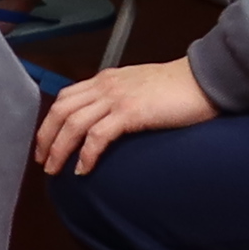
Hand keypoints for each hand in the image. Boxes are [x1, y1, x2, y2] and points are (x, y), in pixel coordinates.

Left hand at [35, 56, 217, 174]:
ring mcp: (116, 98)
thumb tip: (110, 120)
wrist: (206, 80)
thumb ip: (121, 99)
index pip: (65, 98)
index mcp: (104, 80)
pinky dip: (87, 154)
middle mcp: (104, 86)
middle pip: (61, 110)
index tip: (45, 141)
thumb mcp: (139, 89)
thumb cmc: (179, 89)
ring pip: (73, 124)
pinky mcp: (131, 113)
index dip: (50, 121)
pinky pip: (98, 135)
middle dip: (47, 137)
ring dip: (60, 149)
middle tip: (43, 161)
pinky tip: (83, 169)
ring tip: (55, 170)